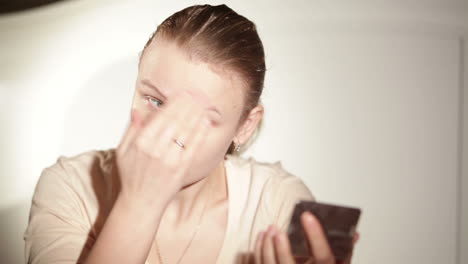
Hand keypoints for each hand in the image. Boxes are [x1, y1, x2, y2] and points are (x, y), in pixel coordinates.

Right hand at [115, 89, 214, 207]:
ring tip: (203, 103)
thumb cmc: (132, 177)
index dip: (173, 103)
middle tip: (196, 94)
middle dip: (187, 105)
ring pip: (186, 131)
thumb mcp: (123, 152)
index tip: (181, 94)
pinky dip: (200, 132)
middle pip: (176, 121)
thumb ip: (131, 130)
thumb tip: (138, 111)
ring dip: (196, 114)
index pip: (161, 116)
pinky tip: (205, 122)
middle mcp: (156, 150)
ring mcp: (170, 159)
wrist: (142, 203)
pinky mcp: (182, 168)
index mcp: (141, 143)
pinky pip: (193, 146)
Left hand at [254, 211, 359, 263]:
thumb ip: (345, 250)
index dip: (316, 236)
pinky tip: (262, 236)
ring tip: (270, 228)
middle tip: (278, 230)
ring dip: (267, 247)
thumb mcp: (340, 263)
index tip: (307, 216)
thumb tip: (353, 233)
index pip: (324, 257)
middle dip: (282, 248)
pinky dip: (260, 251)